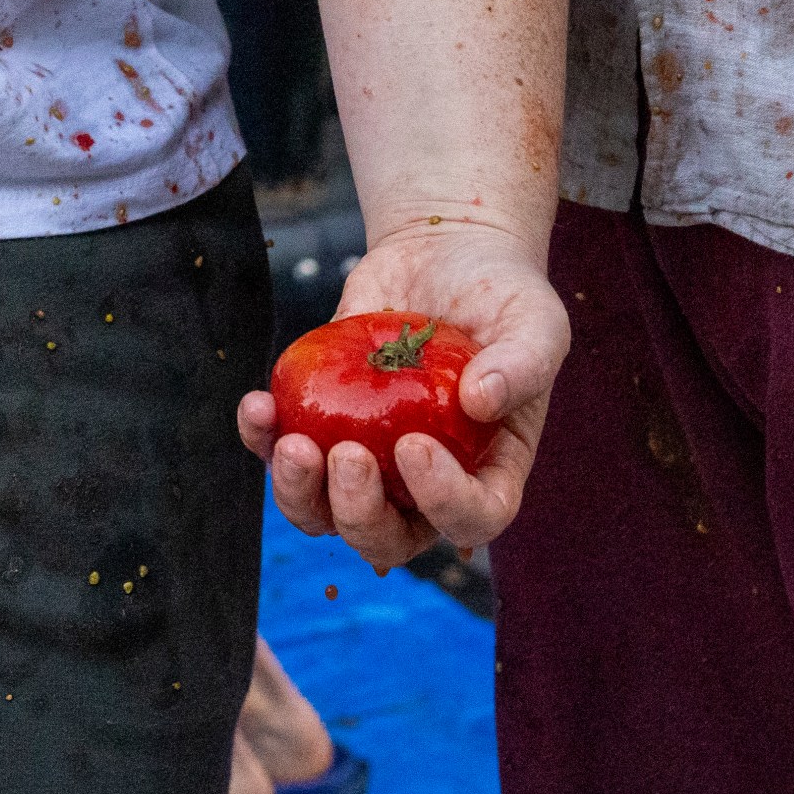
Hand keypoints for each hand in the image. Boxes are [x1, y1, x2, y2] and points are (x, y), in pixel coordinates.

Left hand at [238, 219, 567, 568]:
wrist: (443, 254)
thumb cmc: (501, 295)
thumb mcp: (535, 320)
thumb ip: (523, 362)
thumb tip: (481, 402)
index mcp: (485, 470)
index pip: (472, 516)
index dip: (442, 502)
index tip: (412, 445)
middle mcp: (422, 482)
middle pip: (386, 538)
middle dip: (358, 512)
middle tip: (347, 453)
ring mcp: (368, 458)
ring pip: (323, 514)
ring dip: (299, 494)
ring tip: (292, 443)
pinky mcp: (322, 422)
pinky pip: (281, 453)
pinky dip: (261, 441)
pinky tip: (257, 405)